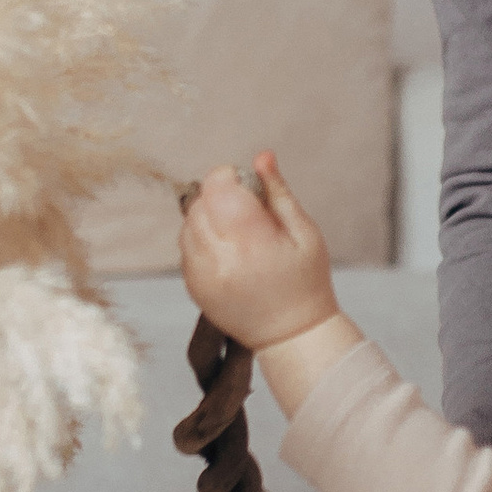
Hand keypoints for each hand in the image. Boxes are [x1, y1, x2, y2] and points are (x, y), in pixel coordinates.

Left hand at [179, 149, 335, 350]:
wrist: (291, 335)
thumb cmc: (306, 282)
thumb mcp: (304, 231)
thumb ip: (278, 192)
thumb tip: (261, 156)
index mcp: (251, 241)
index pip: (217, 187)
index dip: (228, 176)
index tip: (247, 185)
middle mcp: (220, 258)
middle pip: (199, 202)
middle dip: (219, 196)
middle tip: (248, 212)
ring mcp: (202, 275)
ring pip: (188, 223)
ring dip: (209, 217)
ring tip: (238, 235)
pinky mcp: (193, 286)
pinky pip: (186, 246)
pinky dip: (202, 240)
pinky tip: (229, 252)